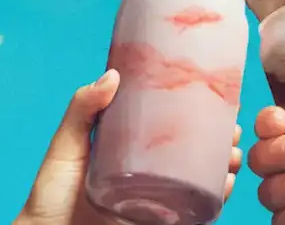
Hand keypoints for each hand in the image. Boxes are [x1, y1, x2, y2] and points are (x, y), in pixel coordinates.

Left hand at [15, 69, 242, 224]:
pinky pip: (194, 213)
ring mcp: (155, 199)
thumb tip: (112, 74)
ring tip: (233, 153)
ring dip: (223, 164)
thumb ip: (82, 109)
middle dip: (219, 138)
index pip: (167, 124)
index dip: (195, 111)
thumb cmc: (51, 196)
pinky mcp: (161, 221)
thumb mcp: (66, 145)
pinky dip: (214, 198)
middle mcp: (147, 172)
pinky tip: (224, 184)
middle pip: (192, 150)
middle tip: (232, 128)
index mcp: (128, 148)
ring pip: (199, 178)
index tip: (216, 96)